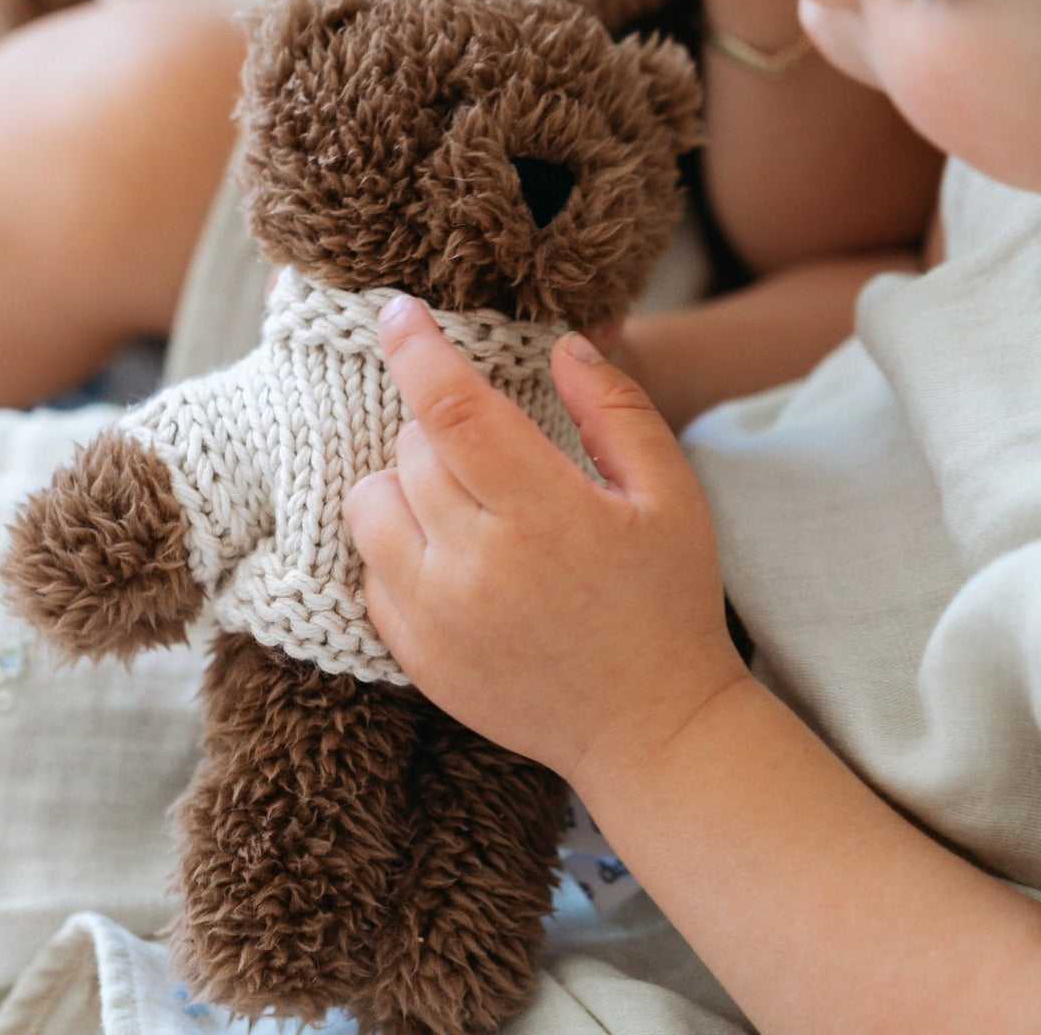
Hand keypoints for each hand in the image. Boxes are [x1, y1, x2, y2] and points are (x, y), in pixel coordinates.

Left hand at [344, 295, 746, 783]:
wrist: (650, 730)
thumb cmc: (668, 604)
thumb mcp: (671, 496)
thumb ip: (618, 411)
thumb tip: (564, 344)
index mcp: (544, 514)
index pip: (453, 409)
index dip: (417, 350)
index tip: (395, 311)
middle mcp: (474, 566)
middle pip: (409, 452)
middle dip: (435, 427)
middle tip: (486, 446)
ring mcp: (435, 617)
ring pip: (369, 507)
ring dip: (402, 482)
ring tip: (457, 496)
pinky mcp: (415, 656)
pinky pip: (369, 570)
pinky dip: (395, 544)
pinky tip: (449, 555)